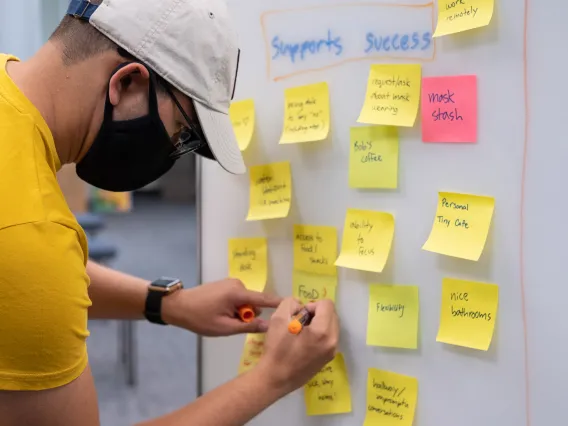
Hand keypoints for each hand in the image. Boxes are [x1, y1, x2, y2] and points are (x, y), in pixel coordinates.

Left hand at [162, 278, 281, 336]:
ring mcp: (231, 283)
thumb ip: (248, 326)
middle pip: (254, 303)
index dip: (280, 303)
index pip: (265, 299)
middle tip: (231, 324)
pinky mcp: (226, 285)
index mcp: (238, 293)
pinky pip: (238, 298)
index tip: (296, 305)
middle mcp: (238, 284)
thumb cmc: (200, 318)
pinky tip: (219, 312)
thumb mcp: (224, 327)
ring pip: (246, 302)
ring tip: (222, 319)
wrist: (178, 306)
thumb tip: (268, 326)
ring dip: (239, 312)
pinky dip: (234, 307)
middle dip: (248, 315)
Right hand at [255, 297, 338, 394]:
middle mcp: (333, 341)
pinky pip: (329, 337)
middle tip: (300, 322)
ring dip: (319, 323)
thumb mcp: (279, 318)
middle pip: (332, 314)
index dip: (311, 305)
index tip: (299, 316)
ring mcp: (332, 351)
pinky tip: (304, 342)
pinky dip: (319, 334)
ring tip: (302, 332)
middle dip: (317, 313)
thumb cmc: (277, 349)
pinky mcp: (328, 358)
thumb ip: (291, 303)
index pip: (327, 304)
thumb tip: (301, 306)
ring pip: (332, 326)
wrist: (275, 379)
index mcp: (323, 331)